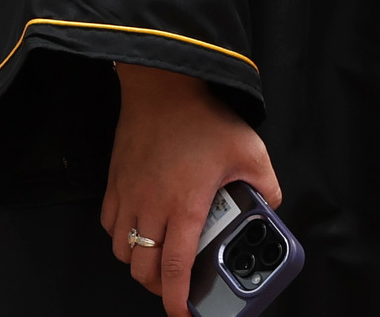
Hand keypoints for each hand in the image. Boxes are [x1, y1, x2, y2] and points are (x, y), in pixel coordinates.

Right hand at [101, 63, 275, 316]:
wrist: (162, 84)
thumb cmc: (201, 117)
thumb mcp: (250, 151)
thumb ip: (266, 185)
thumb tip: (270, 206)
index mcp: (186, 207)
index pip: (176, 269)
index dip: (177, 300)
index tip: (182, 314)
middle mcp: (152, 207)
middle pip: (144, 269)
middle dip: (160, 287)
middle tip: (177, 285)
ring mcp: (129, 195)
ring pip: (123, 250)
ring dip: (139, 262)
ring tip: (158, 258)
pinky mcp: (114, 181)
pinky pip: (110, 223)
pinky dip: (122, 236)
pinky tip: (139, 228)